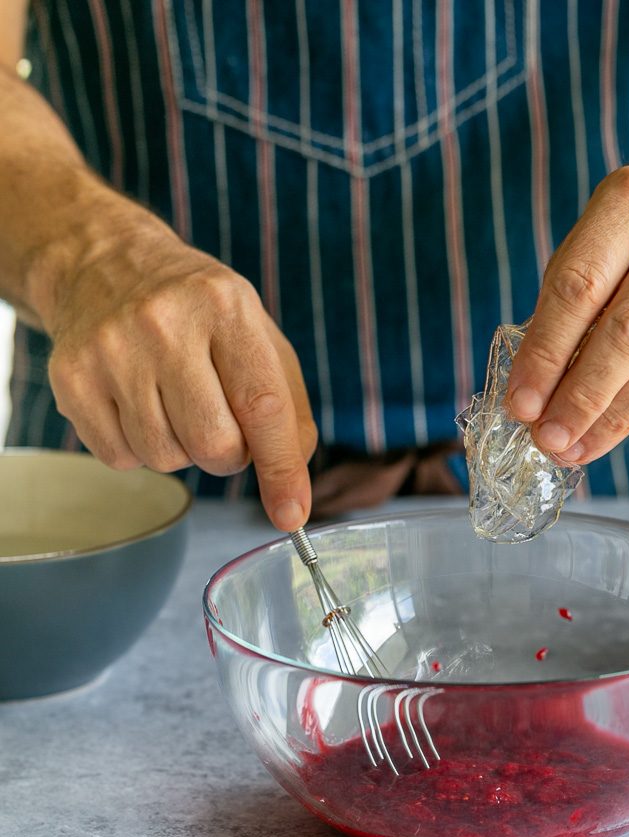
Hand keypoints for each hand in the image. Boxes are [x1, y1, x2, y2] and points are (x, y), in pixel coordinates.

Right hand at [46, 211, 316, 530]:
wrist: (104, 265)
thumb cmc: (198, 313)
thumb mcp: (258, 337)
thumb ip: (288, 408)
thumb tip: (292, 486)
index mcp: (225, 306)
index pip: (262, 405)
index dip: (281, 469)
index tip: (291, 515)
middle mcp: (164, 323)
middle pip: (214, 445)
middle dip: (227, 455)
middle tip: (220, 422)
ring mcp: (111, 350)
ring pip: (166, 459)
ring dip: (181, 449)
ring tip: (173, 401)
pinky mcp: (71, 379)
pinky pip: (121, 458)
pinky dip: (139, 448)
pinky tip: (136, 403)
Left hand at [506, 109, 628, 464]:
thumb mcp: (596, 234)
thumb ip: (564, 300)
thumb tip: (531, 385)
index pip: (578, 289)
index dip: (545, 353)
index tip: (520, 403)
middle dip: (581, 396)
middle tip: (545, 438)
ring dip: (613, 416)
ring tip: (572, 447)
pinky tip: (607, 432)